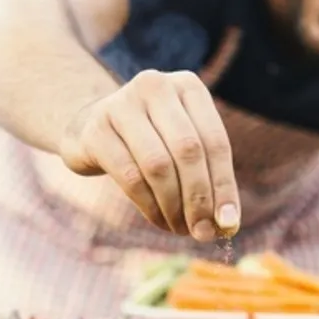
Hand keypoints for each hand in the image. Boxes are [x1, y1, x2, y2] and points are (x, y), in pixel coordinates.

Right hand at [58, 69, 240, 241]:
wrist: (90, 127)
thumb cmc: (151, 139)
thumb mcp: (182, 144)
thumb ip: (207, 176)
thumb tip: (227, 224)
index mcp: (188, 85)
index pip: (215, 140)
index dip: (224, 185)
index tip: (228, 223)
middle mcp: (155, 86)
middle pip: (188, 151)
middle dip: (199, 198)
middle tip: (203, 232)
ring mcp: (121, 104)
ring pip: (159, 165)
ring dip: (174, 206)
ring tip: (180, 228)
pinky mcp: (96, 130)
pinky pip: (130, 177)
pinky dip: (150, 206)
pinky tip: (159, 220)